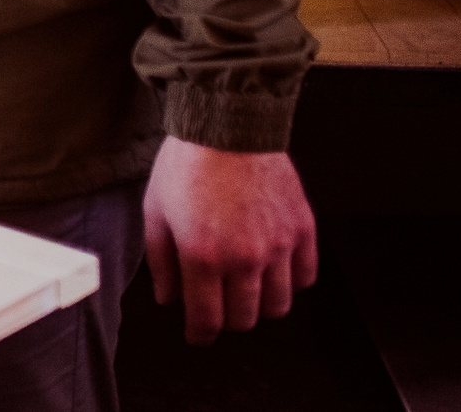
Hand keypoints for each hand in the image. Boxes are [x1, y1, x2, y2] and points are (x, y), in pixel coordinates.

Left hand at [143, 136, 317, 343]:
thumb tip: (168, 298)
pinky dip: (291, 281)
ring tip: (246, 288)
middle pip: (245, 318)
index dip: (200, 335)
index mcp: (203, 256)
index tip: (197, 335)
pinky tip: (275, 270)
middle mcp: (245, 258)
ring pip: (278, 305)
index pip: (208, 320)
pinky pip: (305, 276)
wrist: (227, 126)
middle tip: (218, 305)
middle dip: (228, 319)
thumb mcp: (155, 212)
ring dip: (260, 304)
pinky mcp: (302, 229)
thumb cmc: (187, 164)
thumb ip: (162, 262)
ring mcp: (279, 246)